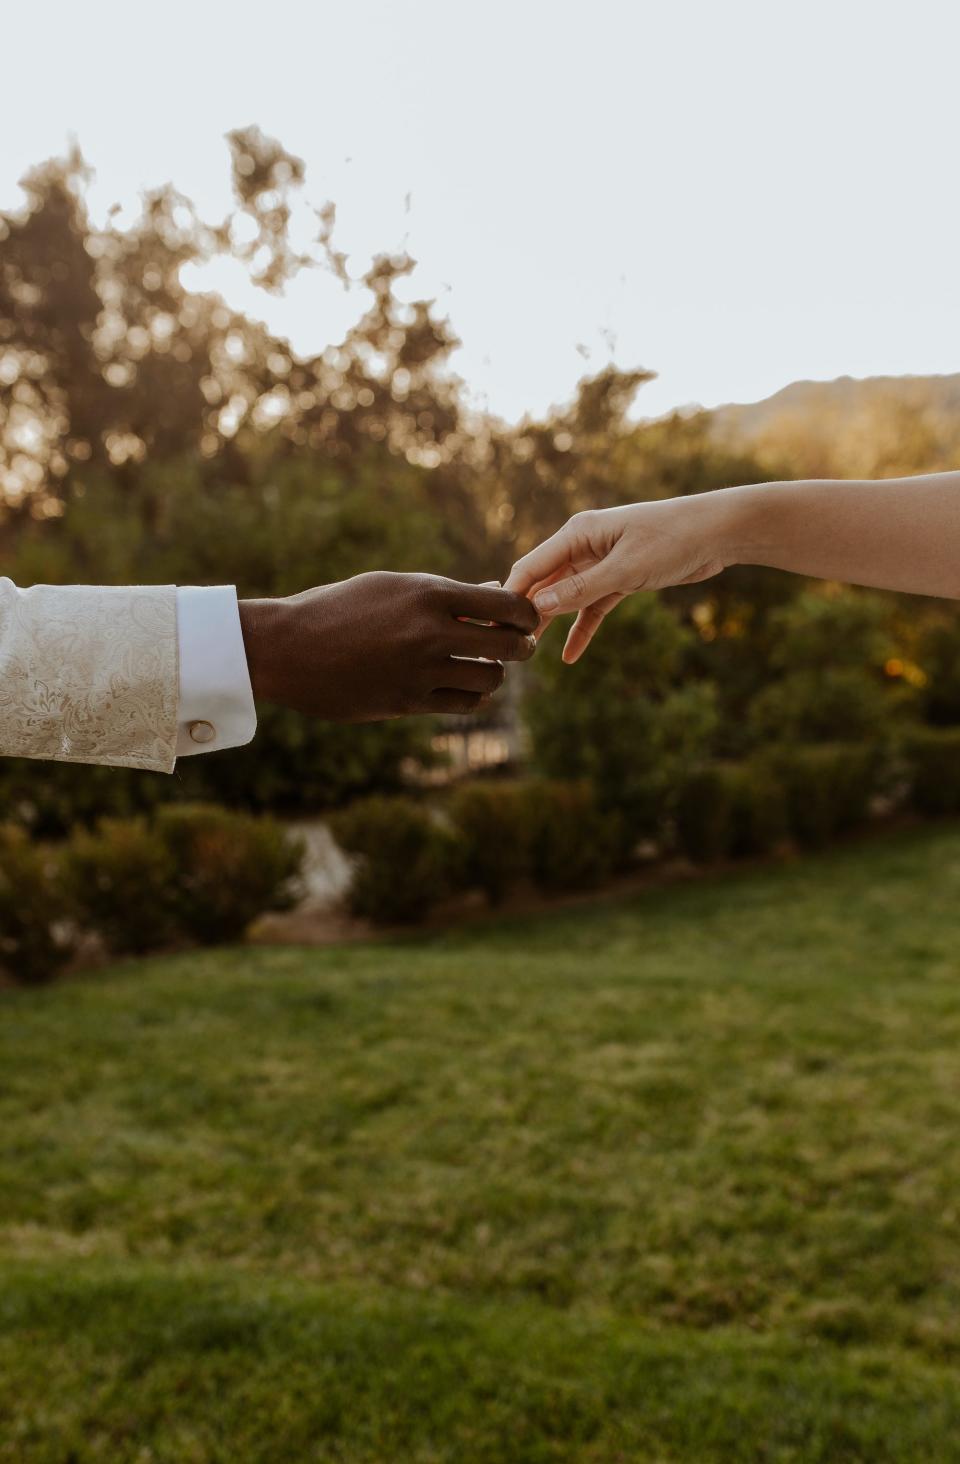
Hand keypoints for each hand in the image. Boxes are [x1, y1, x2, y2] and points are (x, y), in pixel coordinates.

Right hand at [238, 571, 537, 719]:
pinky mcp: (408, 702)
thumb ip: (444, 594)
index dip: (527, 614)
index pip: (505, 605)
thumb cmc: (339, 608)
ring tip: (485, 666)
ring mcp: (420, 671)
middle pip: (508, 645)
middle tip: (521, 646)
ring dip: (494, 674)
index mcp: (429, 593)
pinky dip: (473, 696)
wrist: (289, 647)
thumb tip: (494, 591)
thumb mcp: (392, 587)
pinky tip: (465, 687)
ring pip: (490, 680)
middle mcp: (431, 632)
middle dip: (522, 646)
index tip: (527, 619)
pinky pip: (463, 704)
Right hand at [504, 494, 735, 662]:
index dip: (511, 594)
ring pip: (566, 597)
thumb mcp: (624, 569)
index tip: (493, 623)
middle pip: (545, 582)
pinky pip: (593, 606)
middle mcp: (584, 545)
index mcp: (578, 532)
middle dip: (527, 611)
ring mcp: (601, 562)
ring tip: (529, 652)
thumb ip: (580, 589)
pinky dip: (583, 628)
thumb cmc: (672, 539)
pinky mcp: (620, 578)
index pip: (532, 566)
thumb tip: (538, 607)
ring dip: (552, 622)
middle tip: (506, 644)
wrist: (717, 533)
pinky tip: (570, 656)